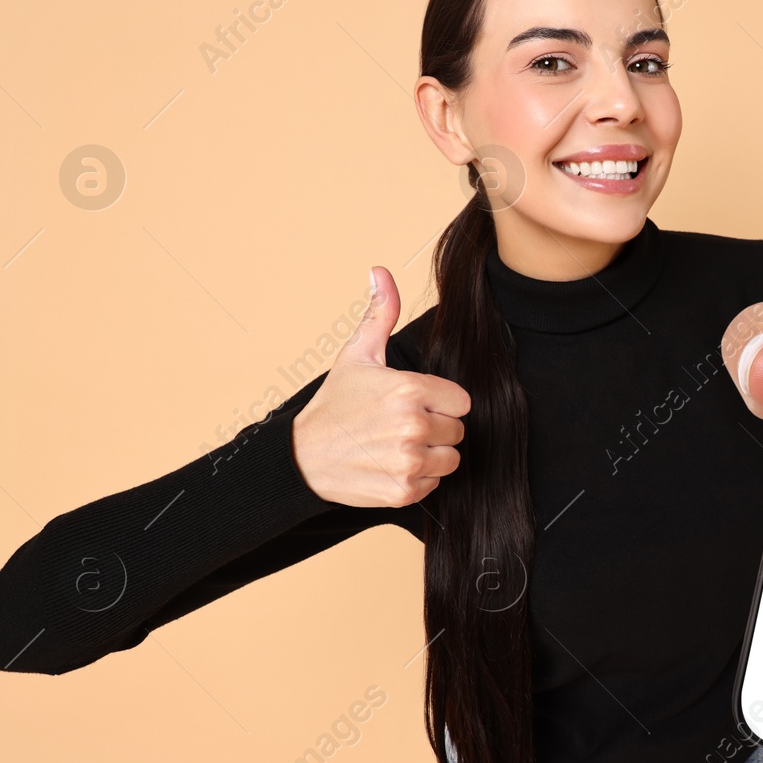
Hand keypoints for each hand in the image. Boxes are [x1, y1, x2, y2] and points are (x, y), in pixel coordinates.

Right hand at [291, 266, 470, 507]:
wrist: (302, 457)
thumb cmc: (334, 405)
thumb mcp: (356, 355)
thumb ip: (381, 314)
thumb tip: (380, 271)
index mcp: (410, 390)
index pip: (461, 401)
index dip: (440, 402)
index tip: (415, 404)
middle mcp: (413, 427)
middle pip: (457, 430)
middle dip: (436, 428)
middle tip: (400, 426)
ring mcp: (408, 462)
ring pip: (450, 459)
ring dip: (430, 455)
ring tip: (397, 446)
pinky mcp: (403, 491)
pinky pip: (435, 484)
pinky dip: (417, 479)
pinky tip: (391, 466)